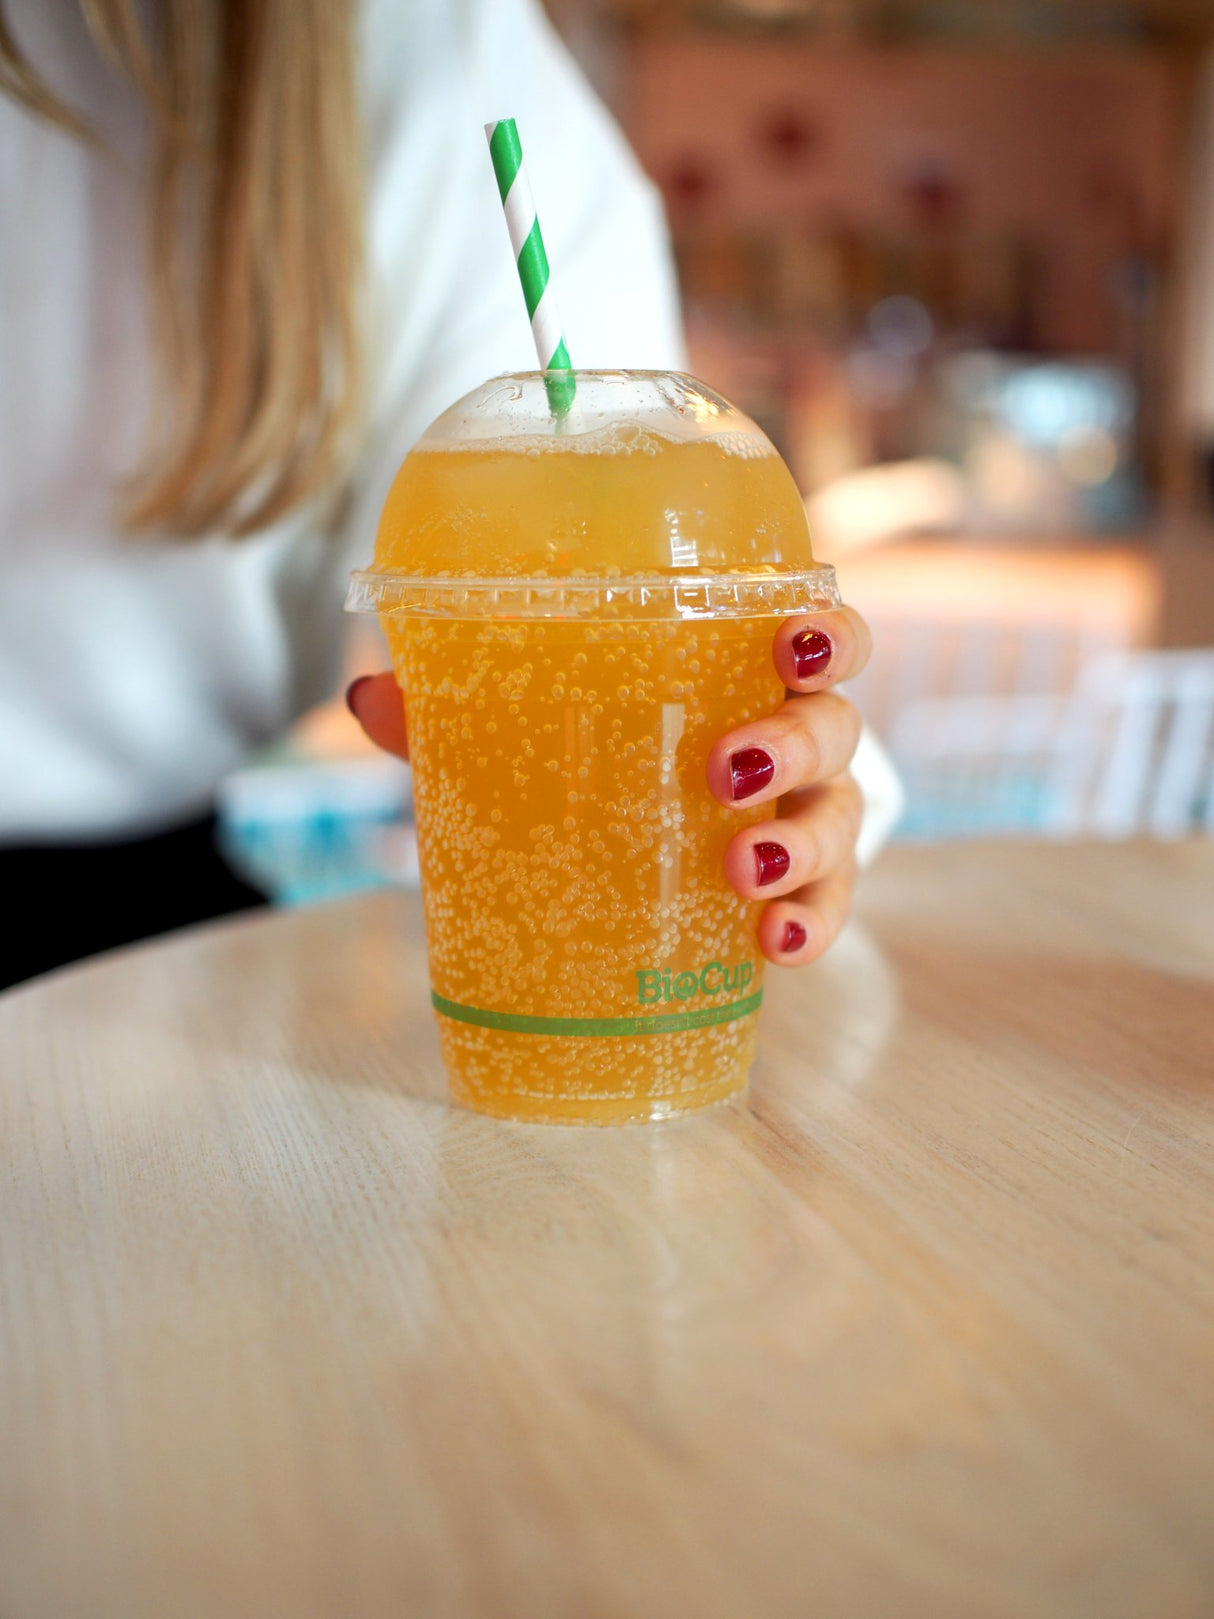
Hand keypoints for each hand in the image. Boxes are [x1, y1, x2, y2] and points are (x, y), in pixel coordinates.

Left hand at [347, 605, 870, 969]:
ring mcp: (804, 817)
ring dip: (801, 842)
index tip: (790, 638)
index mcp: (742, 675)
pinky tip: (775, 946)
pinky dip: (811, 925)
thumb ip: (461, 707)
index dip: (823, 629)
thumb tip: (367, 693)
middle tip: (727, 769)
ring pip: (840, 817)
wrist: (639, 850)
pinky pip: (829, 907)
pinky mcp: (798, 893)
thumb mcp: (534, 729)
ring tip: (743, 873)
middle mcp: (793, 739)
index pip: (813, 633)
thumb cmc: (606, 757)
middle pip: (833, 724)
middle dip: (793, 740)